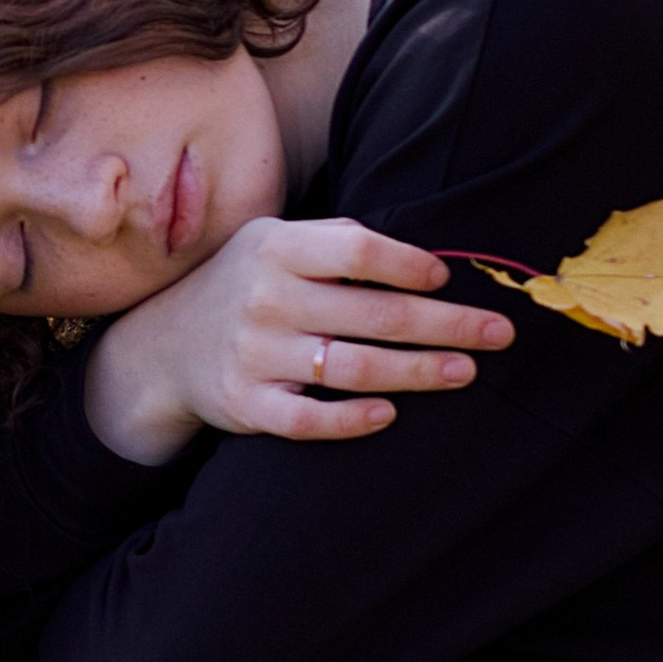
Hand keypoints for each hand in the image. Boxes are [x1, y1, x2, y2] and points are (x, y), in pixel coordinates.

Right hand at [81, 216, 515, 462]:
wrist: (162, 346)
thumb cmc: (245, 286)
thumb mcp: (274, 242)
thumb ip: (336, 241)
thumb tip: (425, 259)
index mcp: (275, 247)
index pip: (357, 250)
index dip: (409, 265)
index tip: (447, 280)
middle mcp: (264, 298)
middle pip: (373, 314)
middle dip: (447, 325)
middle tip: (500, 333)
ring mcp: (253, 354)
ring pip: (352, 369)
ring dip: (418, 372)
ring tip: (465, 372)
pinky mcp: (245, 404)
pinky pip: (307, 419)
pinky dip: (351, 420)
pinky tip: (390, 414)